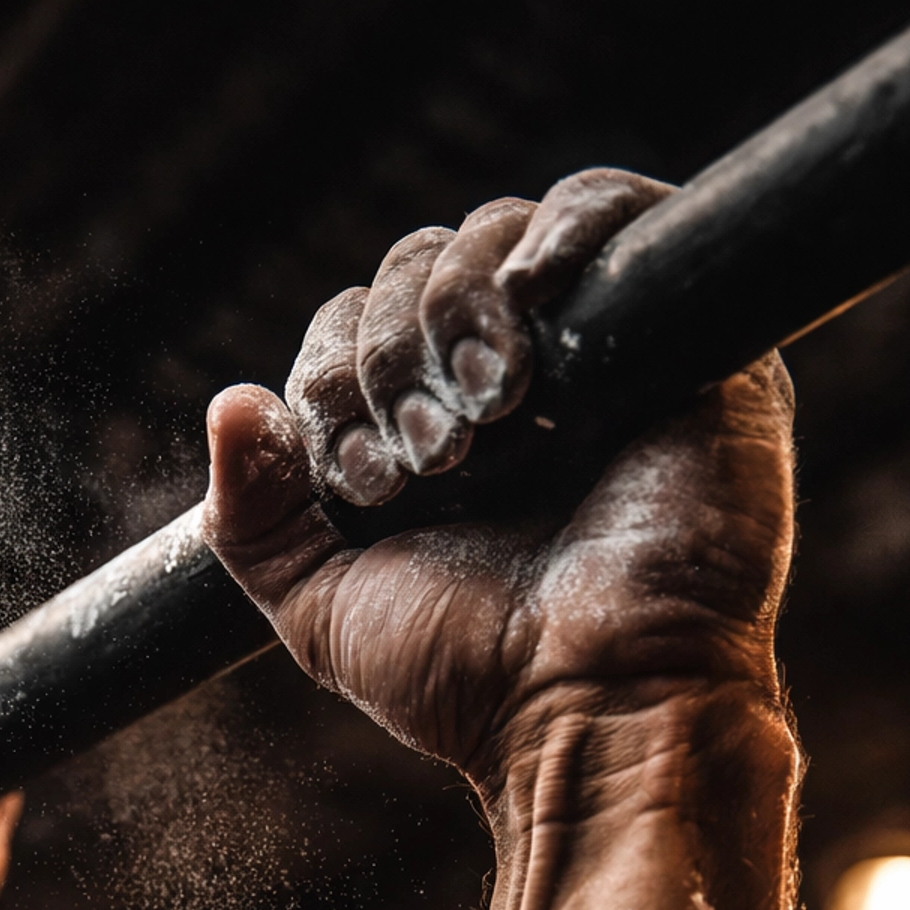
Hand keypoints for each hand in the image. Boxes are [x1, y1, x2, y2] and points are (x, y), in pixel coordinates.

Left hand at [202, 171, 794, 789]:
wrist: (594, 700)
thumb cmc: (470, 674)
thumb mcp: (322, 610)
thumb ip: (254, 521)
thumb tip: (228, 404)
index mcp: (425, 437)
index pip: (350, 332)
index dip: (335, 381)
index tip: (366, 483)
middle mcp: (505, 386)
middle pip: (413, 273)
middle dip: (394, 354)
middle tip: (432, 458)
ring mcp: (593, 352)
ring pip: (494, 239)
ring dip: (458, 311)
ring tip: (488, 416)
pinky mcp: (682, 331)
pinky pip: (618, 210)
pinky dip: (564, 227)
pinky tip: (532, 292)